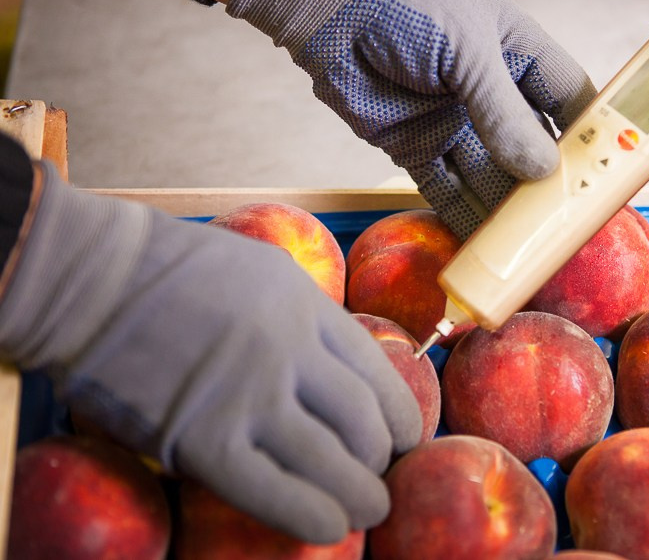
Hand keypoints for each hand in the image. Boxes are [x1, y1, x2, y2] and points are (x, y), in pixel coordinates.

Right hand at [0, 162, 420, 542]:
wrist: (93, 281)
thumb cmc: (174, 271)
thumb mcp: (265, 274)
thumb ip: (307, 317)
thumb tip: (339, 367)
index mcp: (308, 309)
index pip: (377, 374)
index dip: (400, 414)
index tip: (404, 437)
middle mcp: (290, 353)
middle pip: (362, 421)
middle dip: (380, 459)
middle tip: (378, 476)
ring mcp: (248, 397)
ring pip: (330, 461)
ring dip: (360, 494)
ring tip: (367, 508)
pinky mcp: (202, 439)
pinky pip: (272, 491)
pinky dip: (310, 514)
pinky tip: (330, 527)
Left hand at [223, 0, 596, 237]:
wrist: (326, 4)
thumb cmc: (407, 5)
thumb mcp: (468, 52)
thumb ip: (504, 113)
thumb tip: (543, 171)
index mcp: (517, 54)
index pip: (569, 101)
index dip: (591, 137)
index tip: (610, 176)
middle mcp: (491, 94)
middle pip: (532, 149)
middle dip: (549, 187)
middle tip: (570, 225)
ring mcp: (454, 122)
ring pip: (491, 177)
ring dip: (507, 211)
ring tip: (530, 247)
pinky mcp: (415, 147)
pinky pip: (447, 190)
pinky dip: (463, 219)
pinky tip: (484, 245)